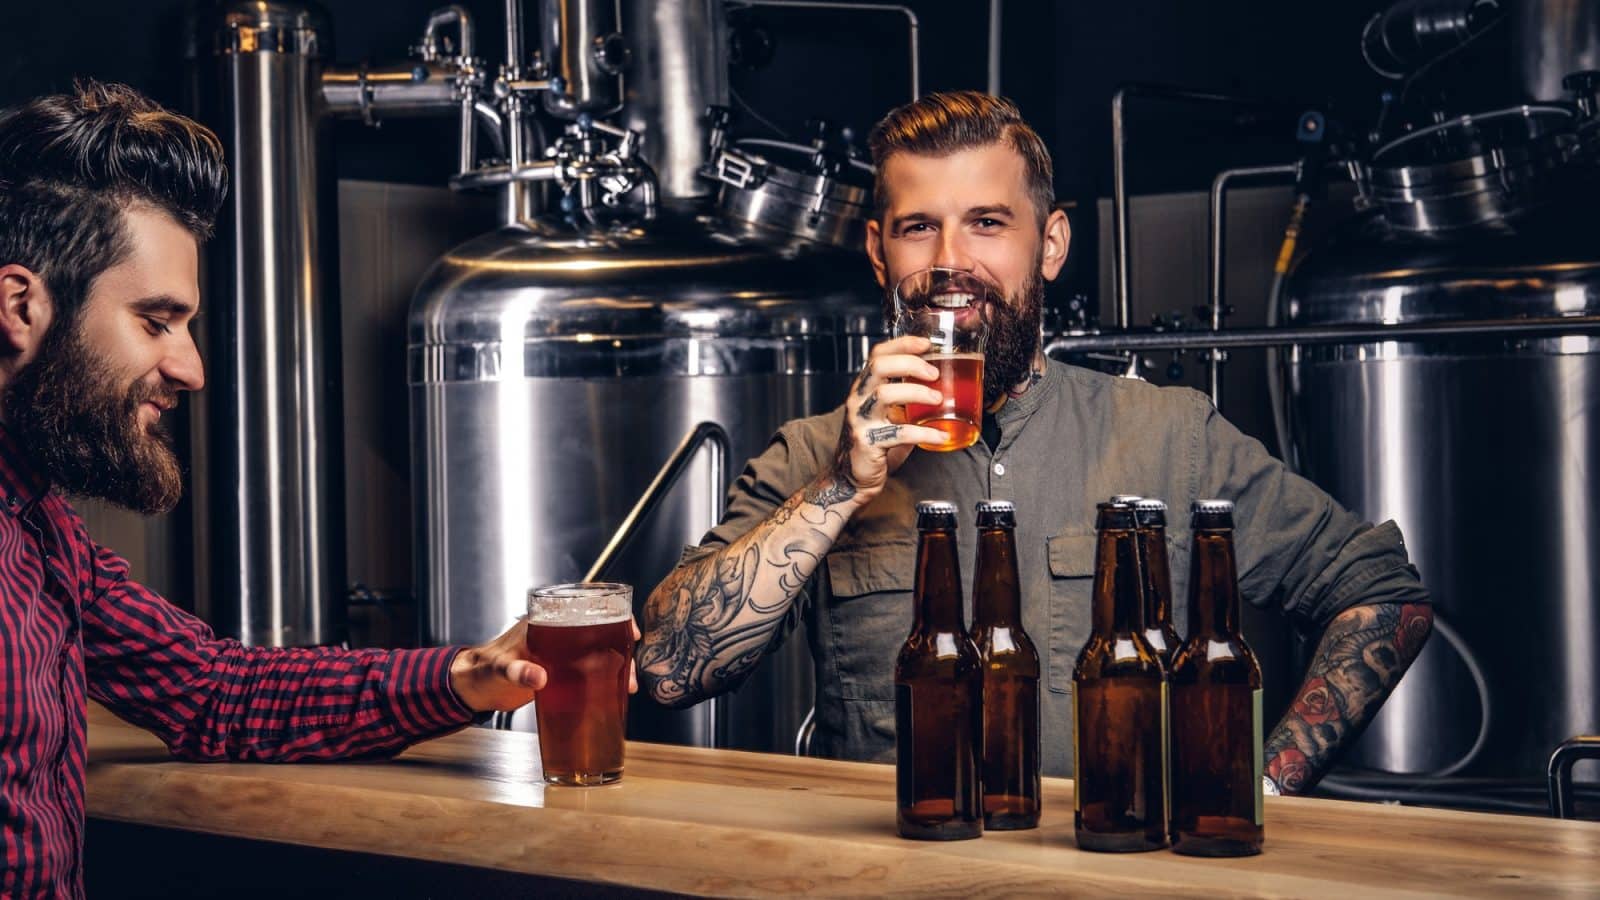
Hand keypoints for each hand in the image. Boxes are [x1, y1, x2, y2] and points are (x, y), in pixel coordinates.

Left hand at [449, 617, 641, 712]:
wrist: (473, 688)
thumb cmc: (482, 670)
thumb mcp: (499, 669)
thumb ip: (517, 671)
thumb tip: (538, 677)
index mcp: (545, 620)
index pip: (586, 605)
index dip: (612, 613)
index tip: (628, 629)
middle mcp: (558, 633)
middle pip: (600, 631)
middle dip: (621, 647)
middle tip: (630, 669)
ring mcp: (561, 653)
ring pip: (599, 651)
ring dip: (617, 665)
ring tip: (627, 685)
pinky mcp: (561, 672)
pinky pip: (590, 670)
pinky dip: (605, 678)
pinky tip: (615, 692)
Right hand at [826, 336, 948, 501]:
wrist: (851, 478)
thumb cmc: (874, 445)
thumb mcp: (889, 416)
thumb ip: (907, 402)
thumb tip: (945, 390)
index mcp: (864, 388)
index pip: (878, 354)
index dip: (902, 344)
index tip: (926, 344)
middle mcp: (859, 400)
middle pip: (879, 366)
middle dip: (910, 364)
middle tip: (934, 374)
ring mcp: (861, 420)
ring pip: (885, 394)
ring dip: (917, 393)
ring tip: (938, 400)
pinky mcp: (867, 442)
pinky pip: (899, 433)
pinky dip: (924, 433)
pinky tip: (941, 435)